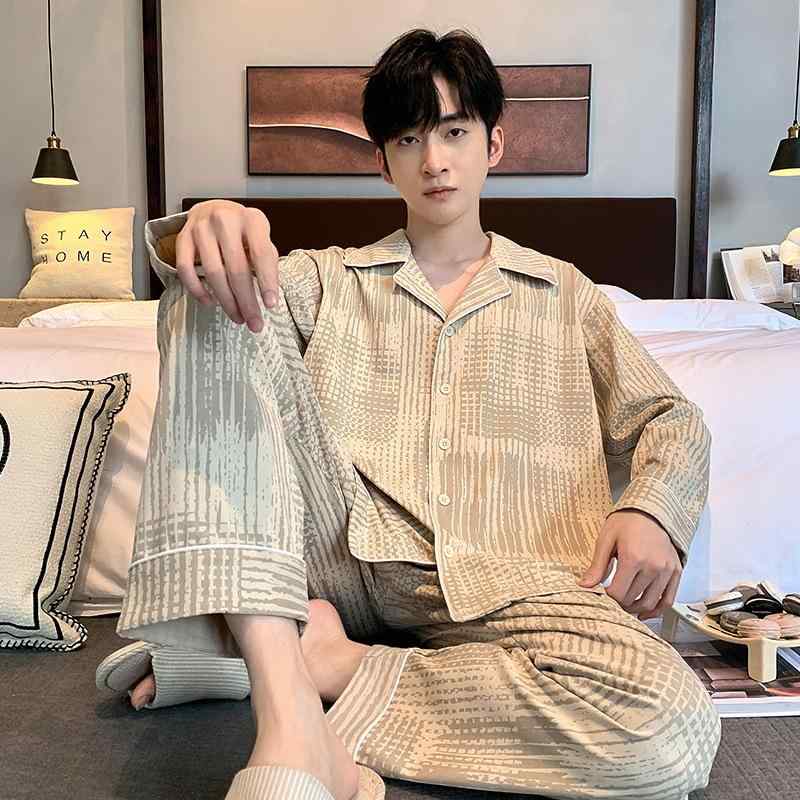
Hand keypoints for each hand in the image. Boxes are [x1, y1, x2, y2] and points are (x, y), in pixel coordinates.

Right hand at [175, 199, 279, 332]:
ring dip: (226, 301)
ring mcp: (201, 228)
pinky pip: (186, 269)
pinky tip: (210, 302)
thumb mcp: (261, 238)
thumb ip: (266, 261)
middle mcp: (225, 220)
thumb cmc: (242, 231)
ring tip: (237, 317)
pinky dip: (197, 290)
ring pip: (213, 272)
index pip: (261, 254)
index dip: (267, 281)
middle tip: (254, 323)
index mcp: (251, 219)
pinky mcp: (182, 237)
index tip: (271, 305)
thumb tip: (268, 296)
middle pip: (236, 268)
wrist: (213, 210)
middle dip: (246, 301)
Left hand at [577, 509, 681, 619]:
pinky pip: (668, 599)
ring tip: (624, 605)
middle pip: (633, 598)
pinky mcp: (676, 571)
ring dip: (635, 609)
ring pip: (650, 602)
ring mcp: (667, 570)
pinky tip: (644, 612)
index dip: (607, 597)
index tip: (602, 593)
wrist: (650, 510)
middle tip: (611, 600)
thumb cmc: (626, 522)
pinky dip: (656, 610)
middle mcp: (653, 566)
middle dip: (619, 603)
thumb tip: (584, 585)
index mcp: (633, 558)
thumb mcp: (606, 539)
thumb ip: (597, 566)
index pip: (618, 592)